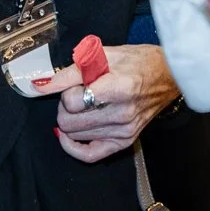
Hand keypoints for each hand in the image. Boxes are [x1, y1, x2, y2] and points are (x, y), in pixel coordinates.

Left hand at [41, 43, 181, 162]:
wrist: (168, 76)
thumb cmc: (138, 61)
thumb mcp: (104, 55)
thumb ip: (71, 71)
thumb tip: (41, 84)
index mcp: (119, 88)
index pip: (73, 101)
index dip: (66, 90)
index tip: (74, 83)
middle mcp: (122, 114)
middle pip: (70, 122)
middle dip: (64, 106)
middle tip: (76, 93)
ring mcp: (124, 131)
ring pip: (74, 135)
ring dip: (70, 120)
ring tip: (82, 106)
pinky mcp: (124, 141)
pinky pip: (89, 155)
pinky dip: (72, 146)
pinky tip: (68, 134)